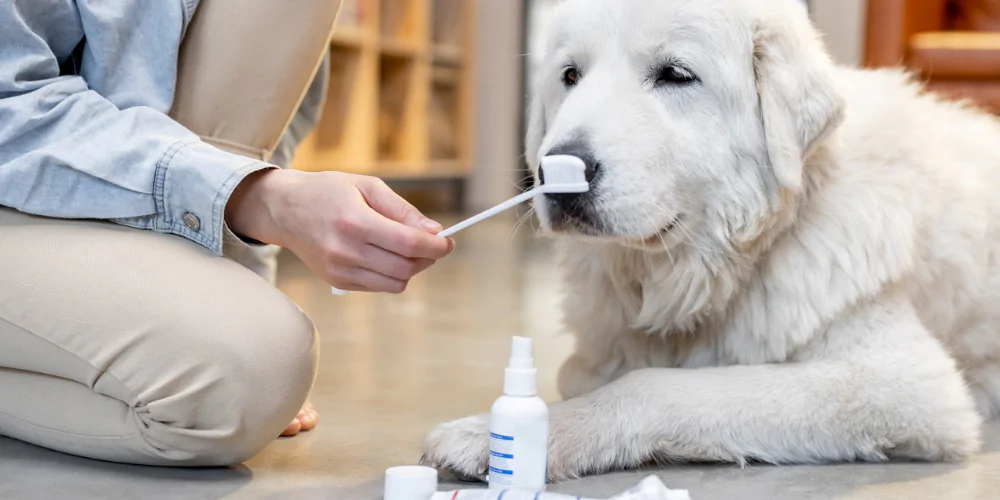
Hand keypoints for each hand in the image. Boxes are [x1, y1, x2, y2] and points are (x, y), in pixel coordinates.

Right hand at [225, 169, 453, 292]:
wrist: (285, 210)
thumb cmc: (329, 192)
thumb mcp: (368, 186)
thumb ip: (402, 210)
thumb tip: (434, 230)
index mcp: (355, 221)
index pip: (408, 243)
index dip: (436, 245)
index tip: (449, 241)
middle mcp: (346, 250)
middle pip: (405, 267)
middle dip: (428, 257)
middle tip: (432, 243)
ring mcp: (340, 270)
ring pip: (395, 283)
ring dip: (412, 269)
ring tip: (408, 249)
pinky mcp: (337, 281)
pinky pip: (380, 287)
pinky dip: (392, 274)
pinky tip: (386, 256)